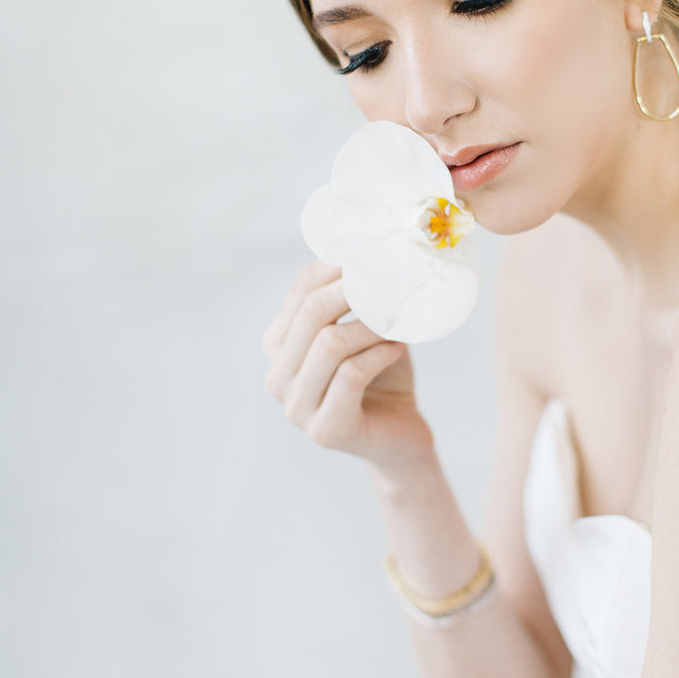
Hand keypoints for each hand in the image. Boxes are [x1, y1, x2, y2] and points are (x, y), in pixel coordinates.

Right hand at [263, 260, 435, 470]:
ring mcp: (296, 408)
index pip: (300, 292)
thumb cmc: (382, 374)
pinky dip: (379, 355)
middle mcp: (277, 377)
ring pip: (329, 344)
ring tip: (397, 322)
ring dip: (372, 326)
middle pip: (310, 314)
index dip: (336, 267)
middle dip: (353, 290)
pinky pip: (351, 376)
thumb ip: (351, 296)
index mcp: (278, 346)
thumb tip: (361, 243)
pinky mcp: (325, 430)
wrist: (401, 433)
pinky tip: (398, 349)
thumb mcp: (363, 329)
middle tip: (391, 279)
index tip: (373, 254)